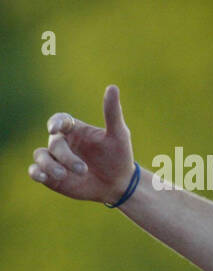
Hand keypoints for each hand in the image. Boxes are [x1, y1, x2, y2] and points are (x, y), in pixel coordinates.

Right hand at [28, 85, 135, 203]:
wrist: (118, 183)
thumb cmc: (119, 156)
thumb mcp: (119, 134)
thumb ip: (112, 113)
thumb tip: (112, 87)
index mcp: (75, 129)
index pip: (59, 120)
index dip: (55, 123)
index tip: (56, 129)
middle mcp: (62, 142)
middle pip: (54, 143)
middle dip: (66, 156)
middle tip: (83, 169)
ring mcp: (55, 158)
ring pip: (40, 155)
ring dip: (48, 165)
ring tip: (63, 175)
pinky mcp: (51, 175)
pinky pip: (35, 171)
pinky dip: (36, 172)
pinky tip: (43, 177)